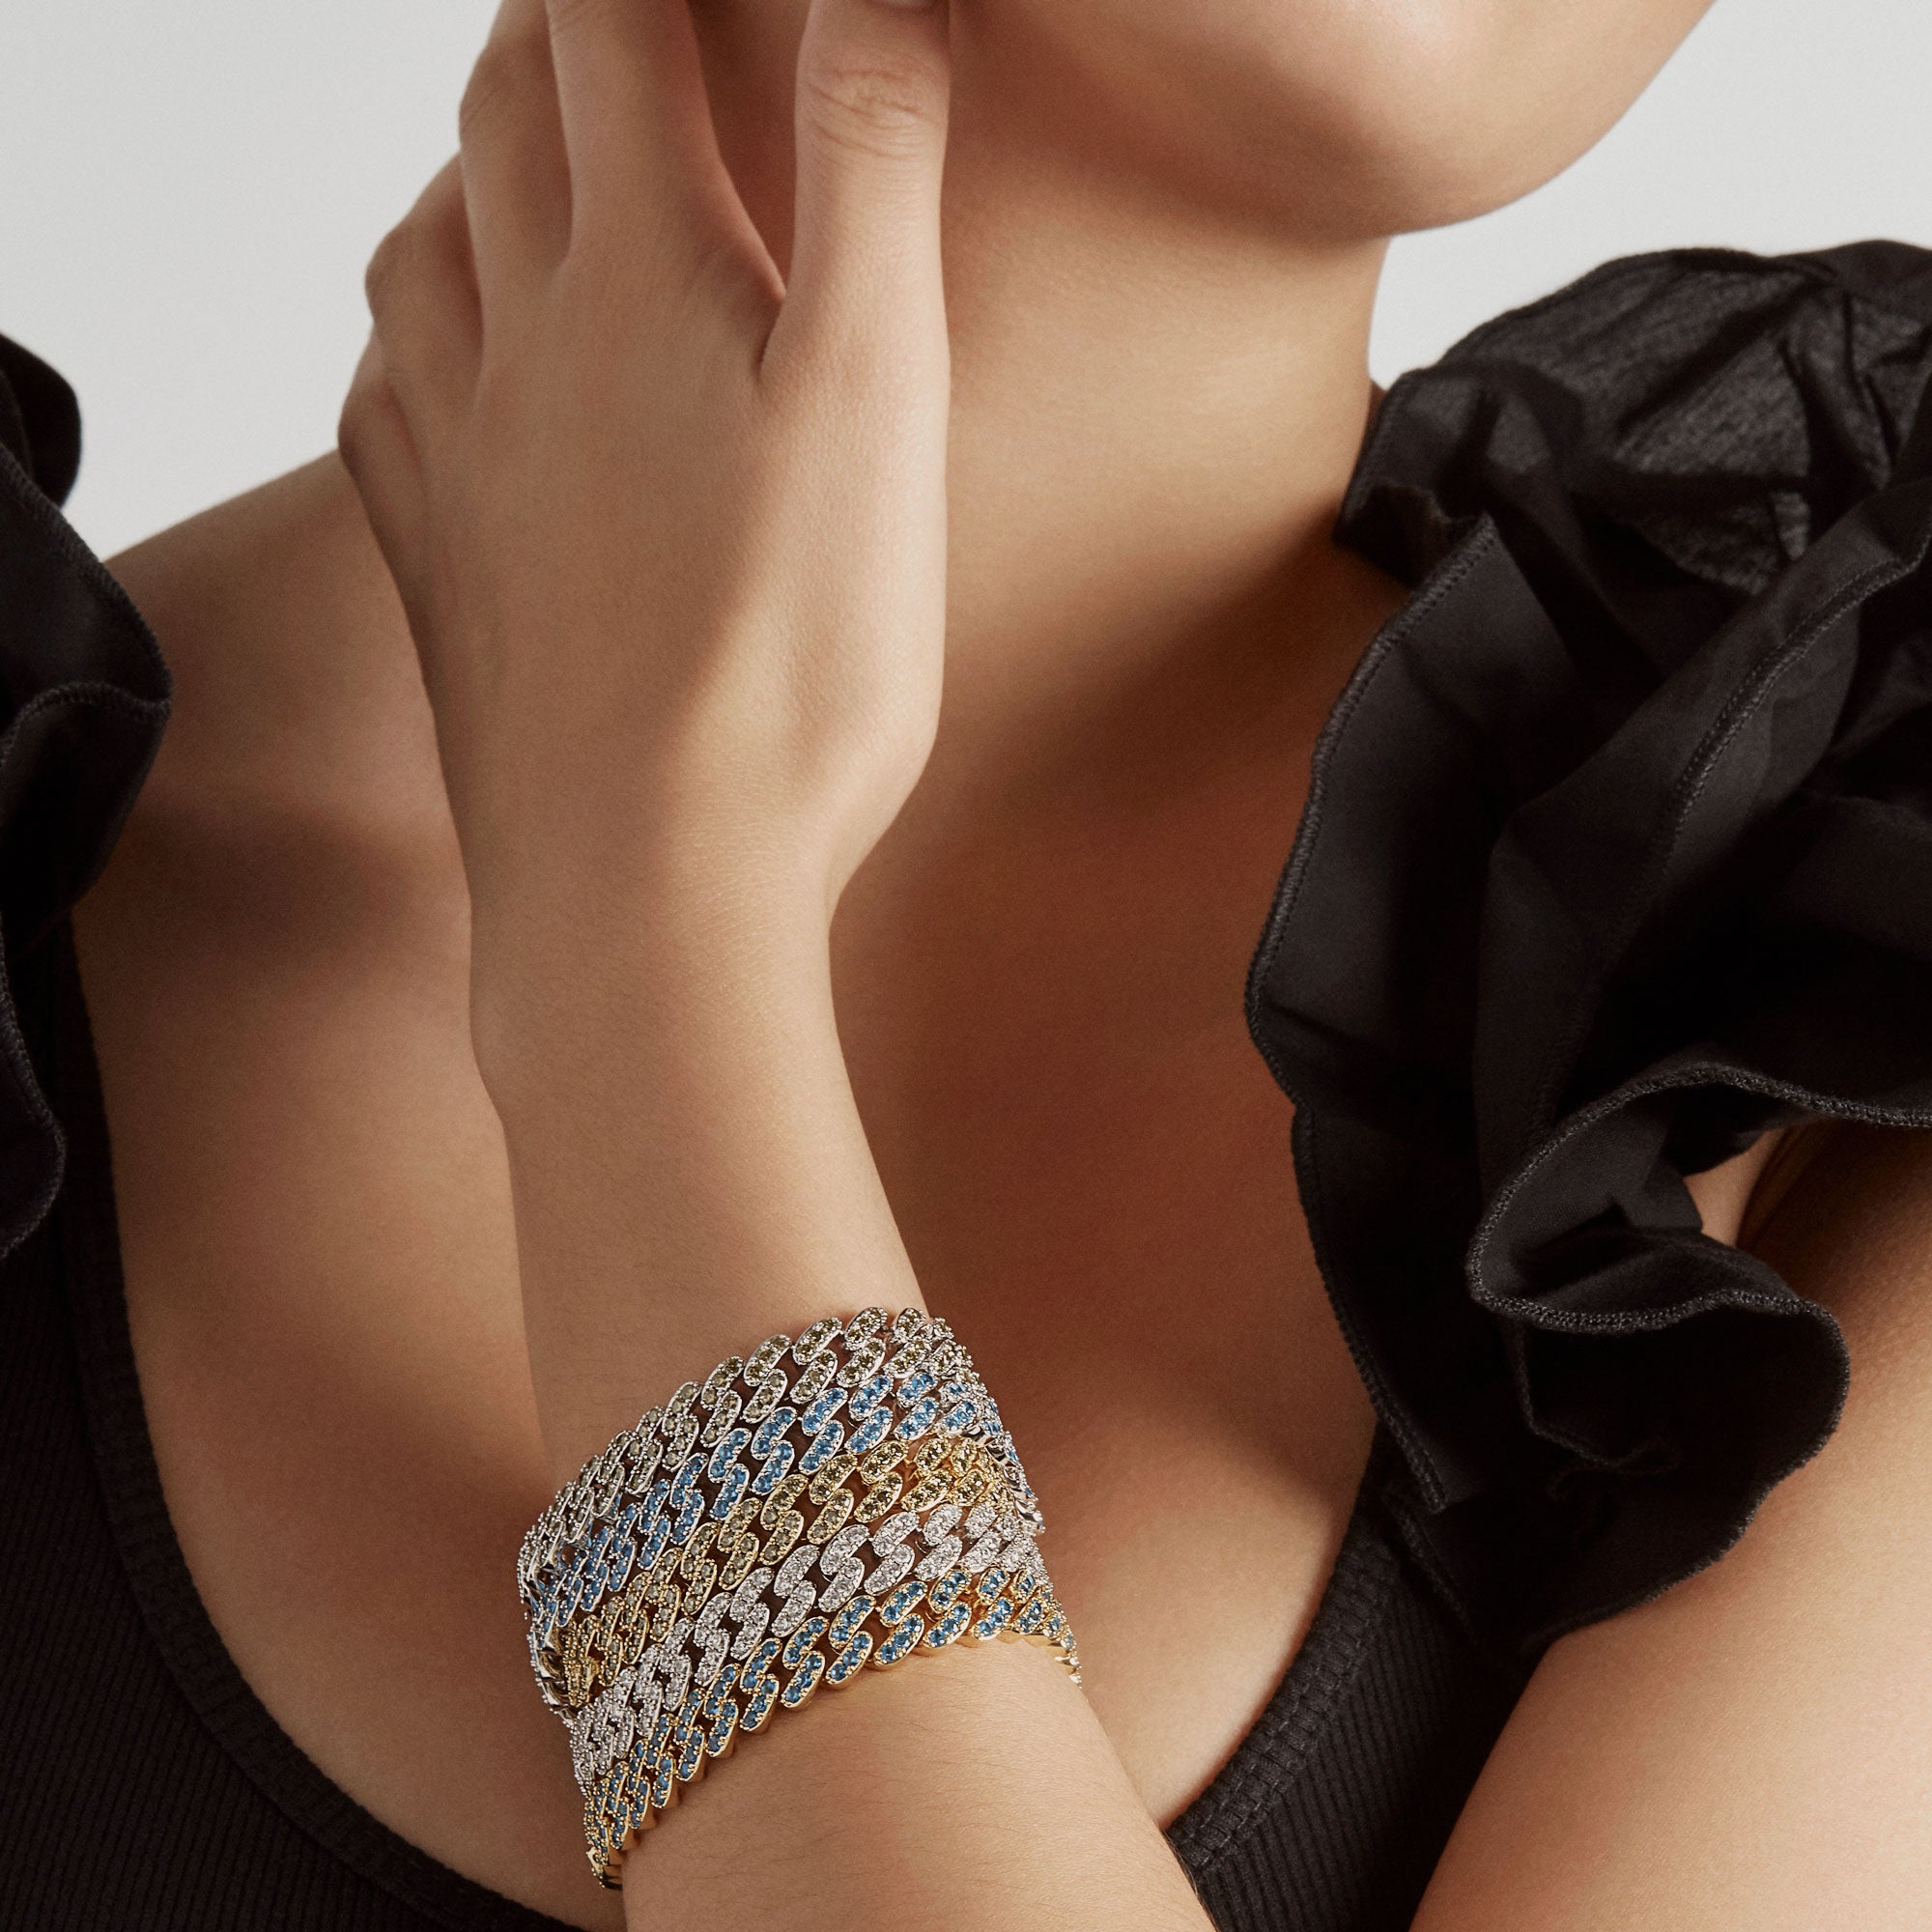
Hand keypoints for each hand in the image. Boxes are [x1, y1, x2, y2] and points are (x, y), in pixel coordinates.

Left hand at [339, 0, 951, 1084]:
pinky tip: (445, 351)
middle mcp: (516, 344)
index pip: (613, 29)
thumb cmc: (784, 670)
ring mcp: (460, 458)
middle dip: (559, 28)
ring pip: (424, 245)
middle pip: (505, 115)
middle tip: (611, 13)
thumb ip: (872, 170)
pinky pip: (384, 391)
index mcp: (637, 280)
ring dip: (471, 161)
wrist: (647, 883)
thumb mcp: (876, 395)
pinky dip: (411, 323)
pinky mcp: (443, 566)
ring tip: (523, 153)